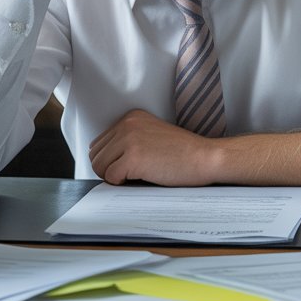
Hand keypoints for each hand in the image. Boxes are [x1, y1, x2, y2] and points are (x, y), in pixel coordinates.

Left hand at [89, 109, 220, 185]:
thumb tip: (104, 161)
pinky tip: (139, 178)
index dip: (110, 159)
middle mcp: (127, 124)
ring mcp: (130, 140)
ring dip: (113, 176)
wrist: (204, 158)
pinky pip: (111, 177)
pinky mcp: (134, 158)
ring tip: (134, 176)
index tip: (126, 165)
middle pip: (96, 154)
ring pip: (99, 166)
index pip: (99, 143)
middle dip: (108, 169)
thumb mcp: (151, 135)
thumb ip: (128, 140)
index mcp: (131, 117)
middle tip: (129, 174)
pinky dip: (121, 183)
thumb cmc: (182, 152)